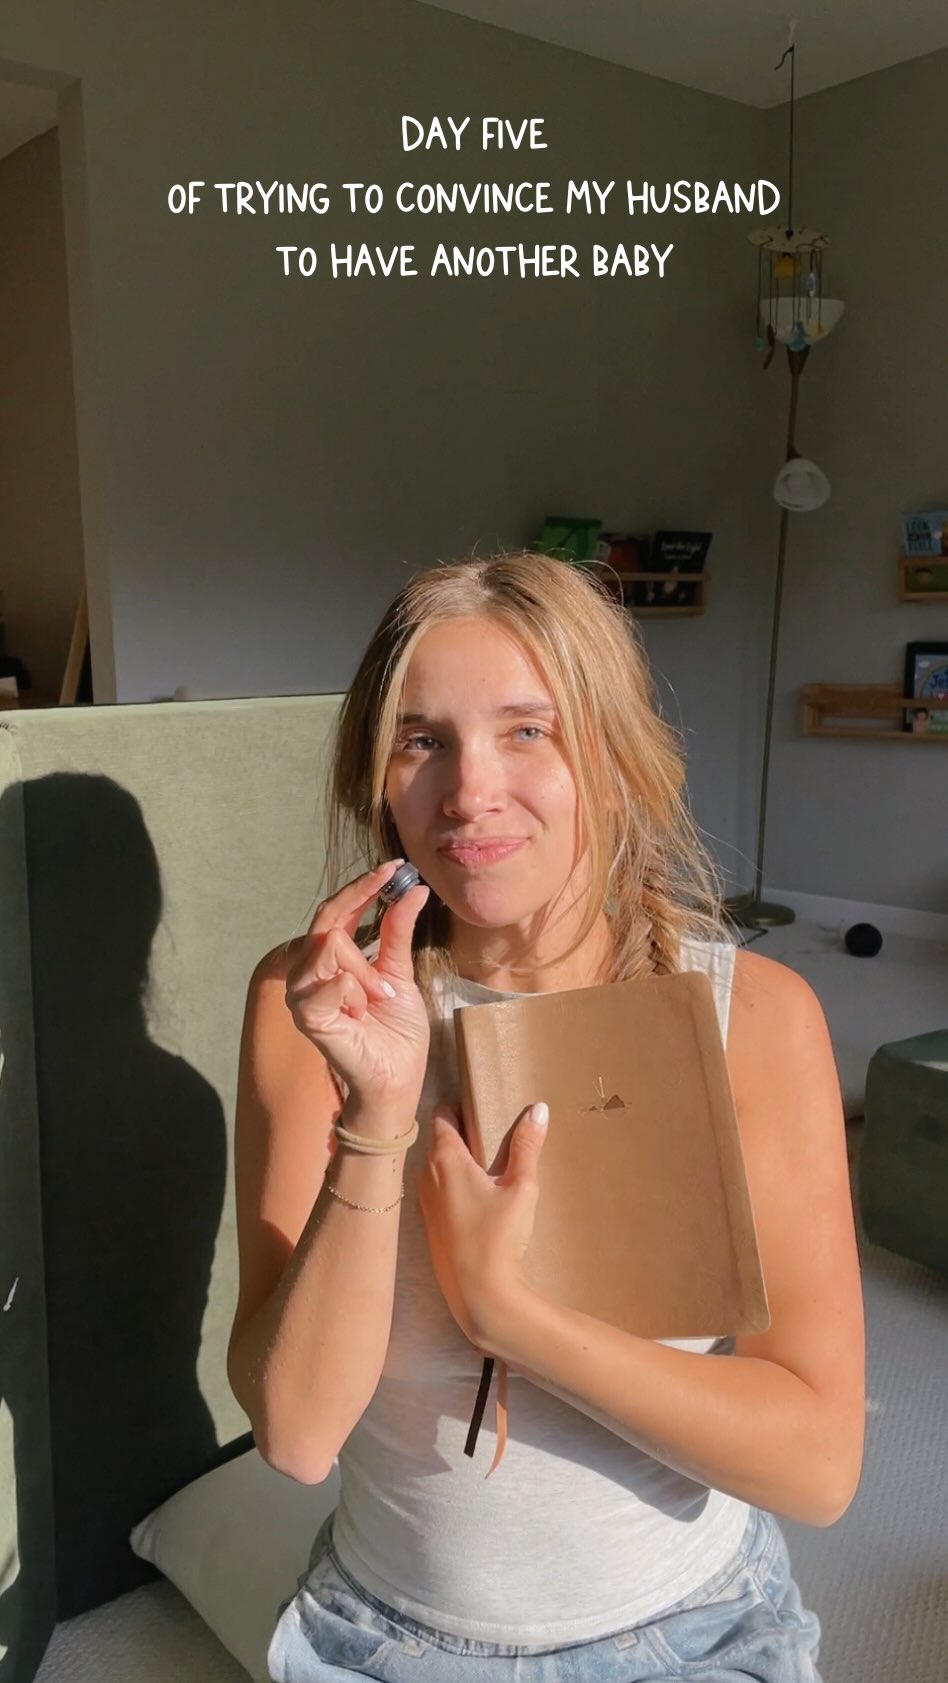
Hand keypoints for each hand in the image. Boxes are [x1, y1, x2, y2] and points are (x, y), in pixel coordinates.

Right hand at [283, 859, 430, 1112]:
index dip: (362, 887)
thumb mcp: (400, 972)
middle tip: (390, 966)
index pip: (335, 910)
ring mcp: (304, 997)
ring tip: (379, 998)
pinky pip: (328, 986)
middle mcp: (309, 975)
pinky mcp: (309, 1021)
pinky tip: (362, 1008)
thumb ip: (397, 931)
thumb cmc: (395, 1031)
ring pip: (328, 949)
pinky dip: (352, 990)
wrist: (399, 1077)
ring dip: (364, 972)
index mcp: (329, 960)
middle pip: (329, 926)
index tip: (393, 867)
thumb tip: (414, 889)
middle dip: (366, 931)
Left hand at [415, 1100, 548, 1348]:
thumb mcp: (522, 1187)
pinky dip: (452, 1183)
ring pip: (435, 1166)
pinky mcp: (429, 1226)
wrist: (480, 1295)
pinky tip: (476, 1195)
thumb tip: (538, 1109)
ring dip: (455, 1159)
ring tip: (484, 1158)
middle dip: (459, 1129)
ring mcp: (424, 1203)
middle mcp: (425, 1176)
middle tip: (487, 1123)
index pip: (441, 1113)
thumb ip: (527, 1146)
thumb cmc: (499, 1237)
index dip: (457, 1102)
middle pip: (437, 1139)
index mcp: (444, 1159)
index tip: (476, 1096)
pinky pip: (437, 1191)